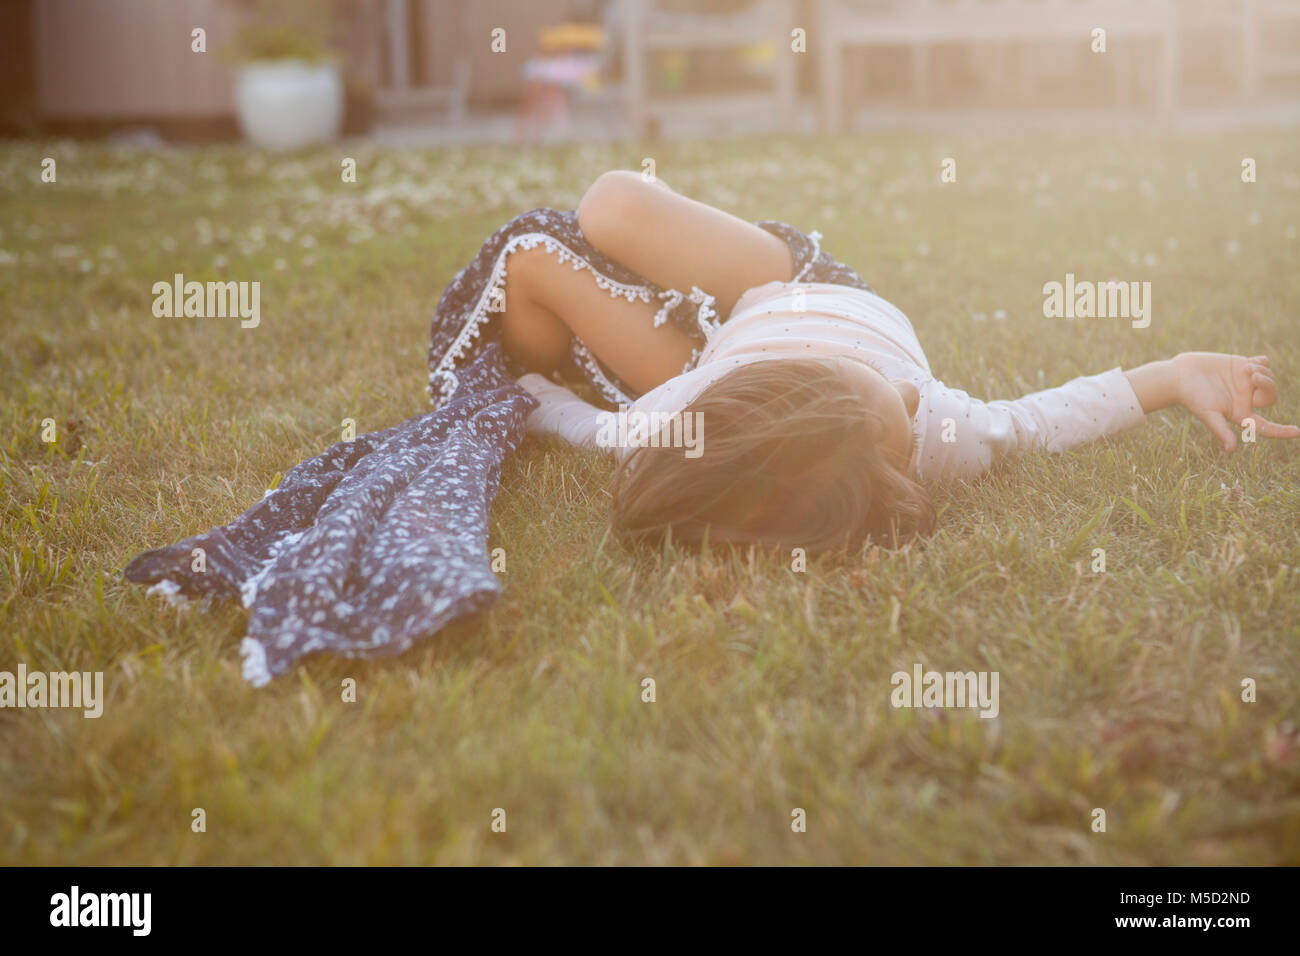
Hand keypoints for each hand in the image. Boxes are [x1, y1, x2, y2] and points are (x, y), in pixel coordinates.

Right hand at [1172, 352, 1299, 450]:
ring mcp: (1245, 382)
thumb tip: (1231, 450)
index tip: (1297, 433)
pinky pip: (1264, 363)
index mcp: (1240, 414)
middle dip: (1267, 384)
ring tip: (1246, 368)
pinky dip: (1262, 363)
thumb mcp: (1208, 414)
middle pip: (1272, 395)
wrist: (1181, 376)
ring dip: (1263, 371)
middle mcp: (1246, 399)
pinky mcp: (1241, 366)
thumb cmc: (1192, 398)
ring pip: (1269, 377)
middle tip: (1252, 375)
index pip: (1265, 426)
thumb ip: (1221, 430)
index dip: (1281, 431)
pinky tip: (1250, 363)